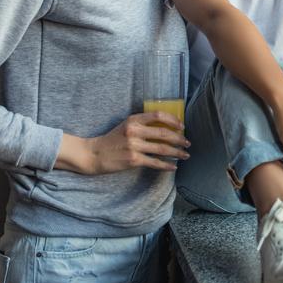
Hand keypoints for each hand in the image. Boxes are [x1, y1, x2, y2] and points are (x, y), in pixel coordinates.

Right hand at [57, 112, 190, 174]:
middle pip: (164, 133)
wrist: (94, 154)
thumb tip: (166, 128)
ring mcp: (134, 146)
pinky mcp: (133, 160)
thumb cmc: (112, 139)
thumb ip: (142, 124)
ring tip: (185, 154)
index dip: (173, 120)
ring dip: (177, 152)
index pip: (158, 116)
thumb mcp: (126, 126)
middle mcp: (134, 131)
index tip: (182, 126)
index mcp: (133, 120)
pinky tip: (174, 166)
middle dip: (179, 138)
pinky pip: (155, 162)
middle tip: (188, 142)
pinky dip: (166, 165)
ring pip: (162, 149)